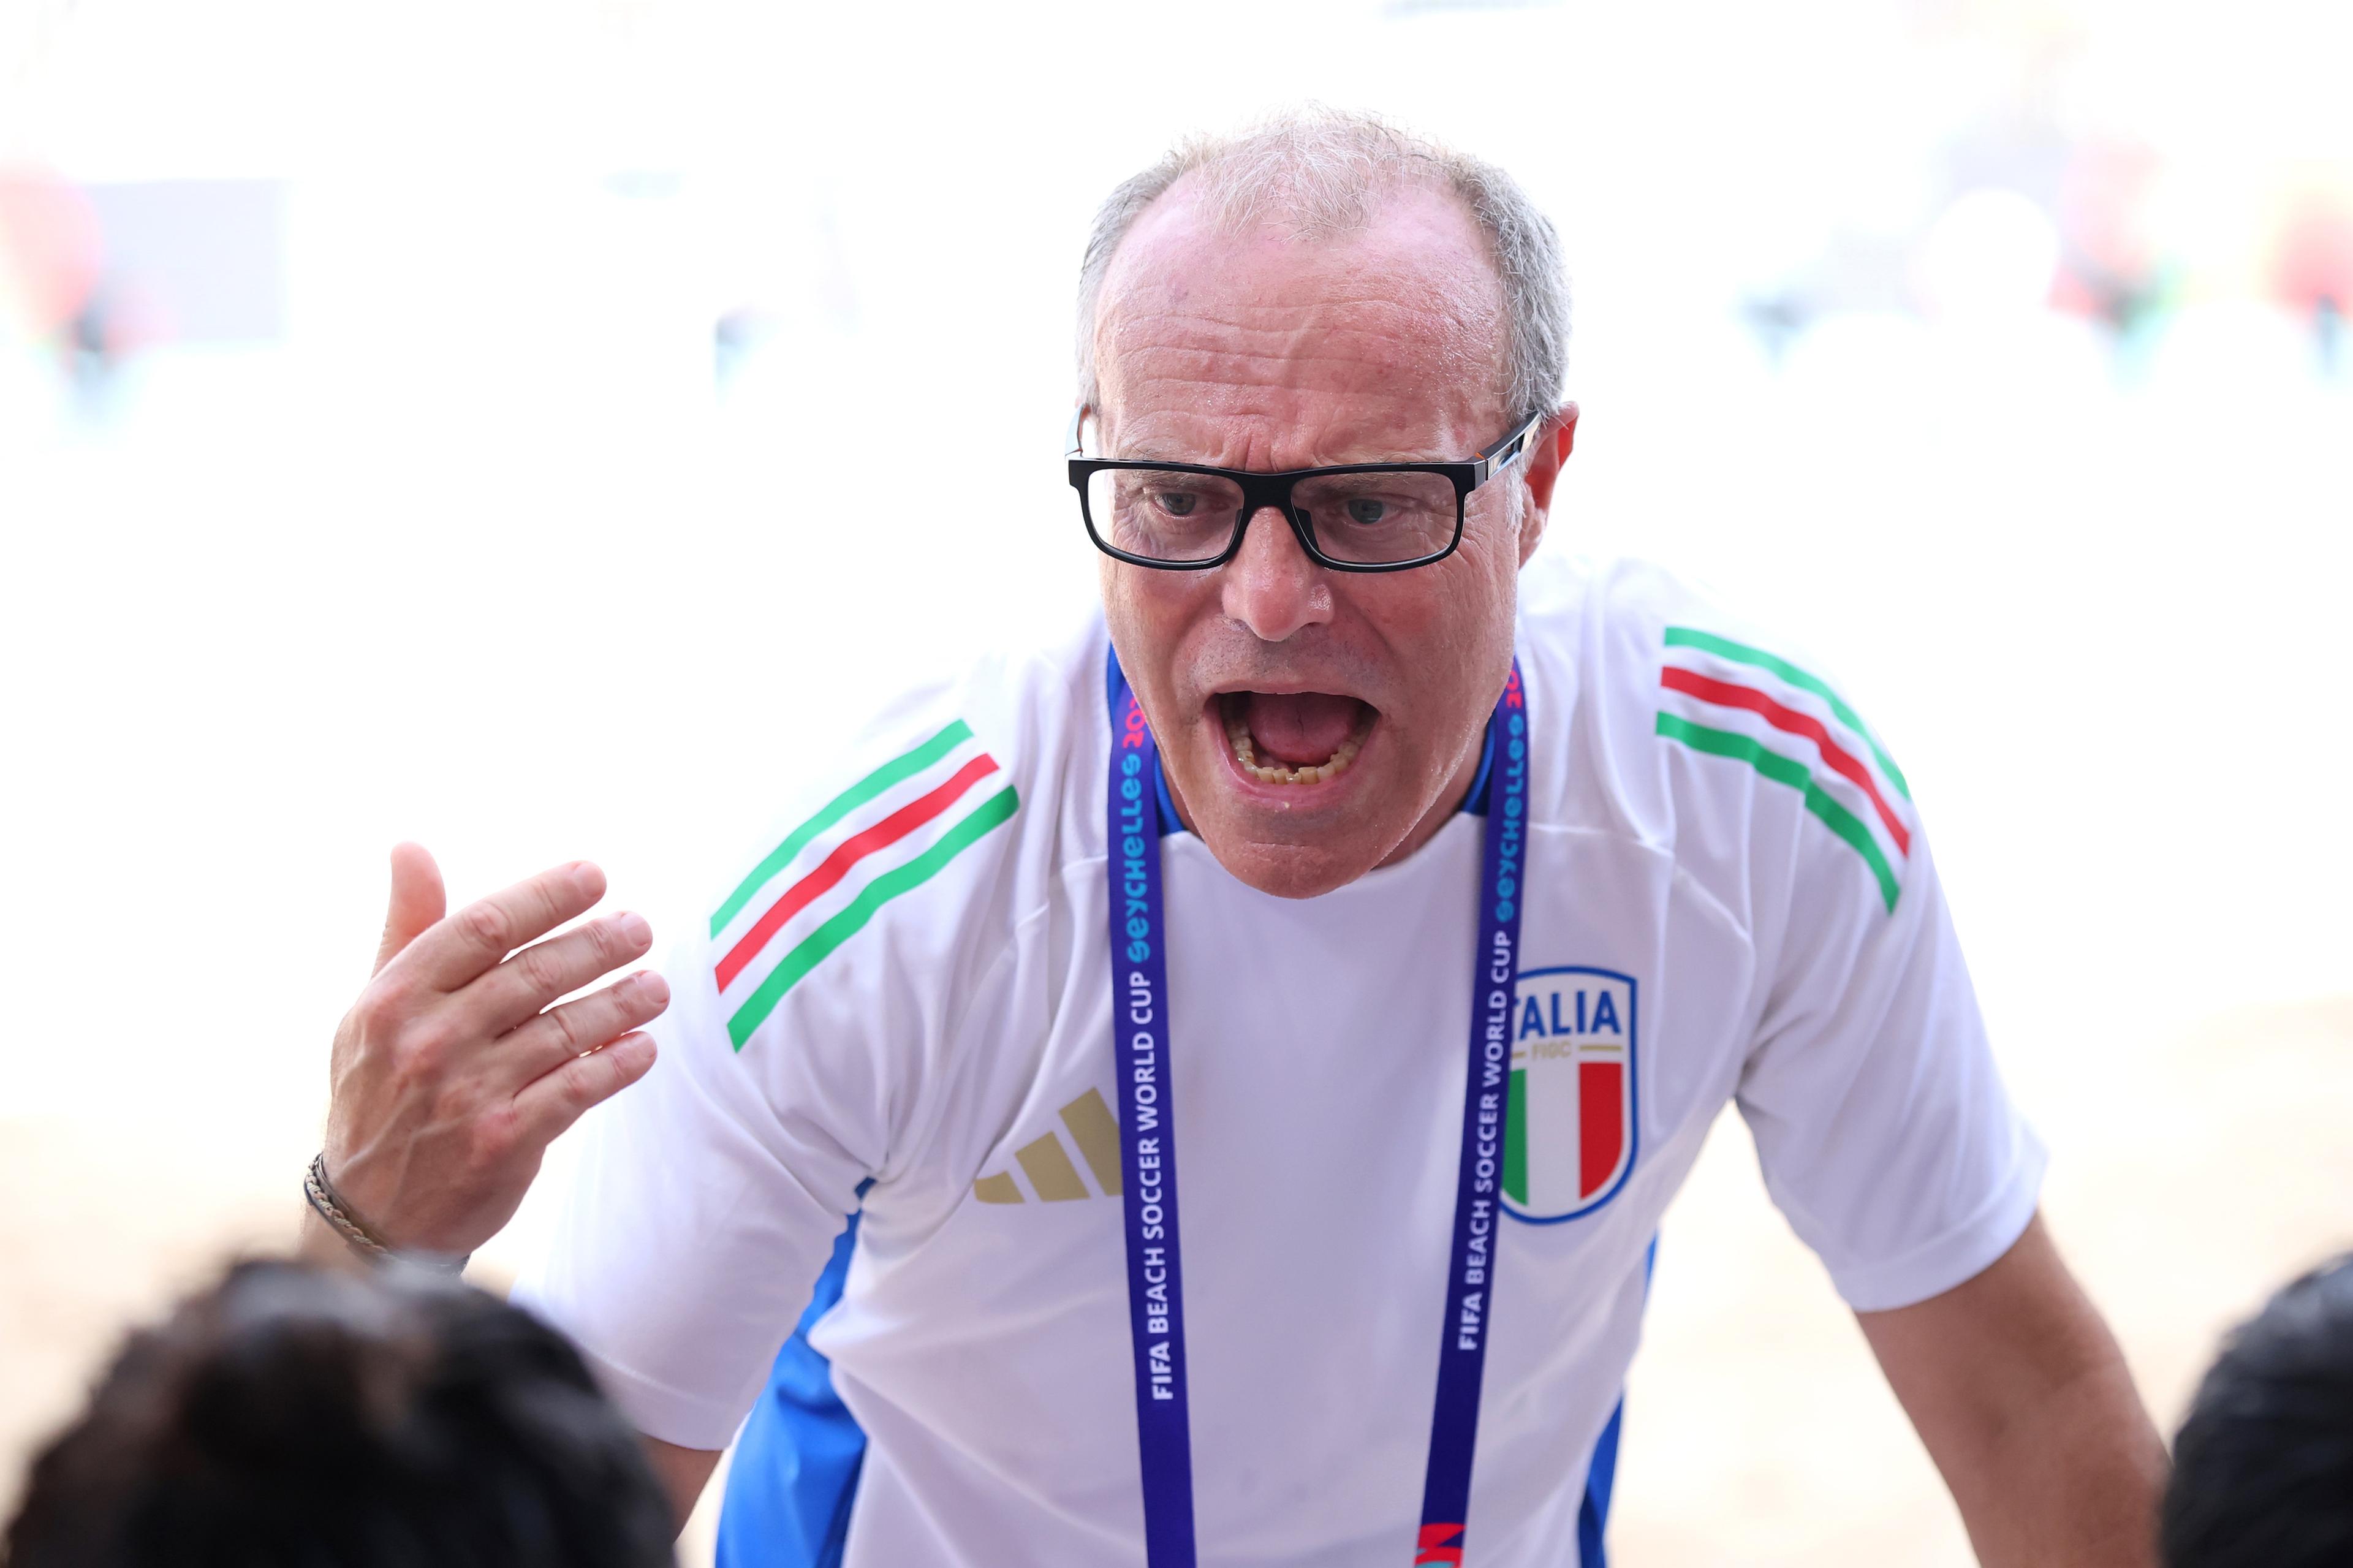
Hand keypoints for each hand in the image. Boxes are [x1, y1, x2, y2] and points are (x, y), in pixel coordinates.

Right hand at [313, 843, 669, 1255]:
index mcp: (396, 998)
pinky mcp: (504, 1141)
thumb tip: (410, 846)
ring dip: (623, 1002)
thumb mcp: (375, 1009)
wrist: (369, 1212)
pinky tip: (644, 1046)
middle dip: (598, 945)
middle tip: (640, 929)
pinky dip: (618, 1063)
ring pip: (566, 1029)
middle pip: (535, 973)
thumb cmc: (381, 1091)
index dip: (546, 896)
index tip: (594, 878)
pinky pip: (578, 1088)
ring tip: (656, 987)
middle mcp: (429, 1041)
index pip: (484, 926)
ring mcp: (467, 1093)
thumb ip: (407, 928)